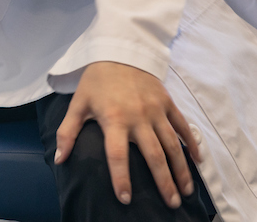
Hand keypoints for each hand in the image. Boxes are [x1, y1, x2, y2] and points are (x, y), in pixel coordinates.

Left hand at [55, 61, 200, 208]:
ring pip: (172, 145)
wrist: (118, 51)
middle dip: (163, 182)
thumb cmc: (96, 81)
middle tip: (171, 205)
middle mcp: (138, 117)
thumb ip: (68, 133)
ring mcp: (156, 110)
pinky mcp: (167, 103)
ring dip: (181, 170)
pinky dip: (191, 144)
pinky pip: (182, 126)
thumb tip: (59, 159)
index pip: (117, 155)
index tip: (126, 199)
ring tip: (185, 192)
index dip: (121, 178)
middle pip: (154, 155)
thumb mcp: (77, 104)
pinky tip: (197, 161)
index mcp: (114, 119)